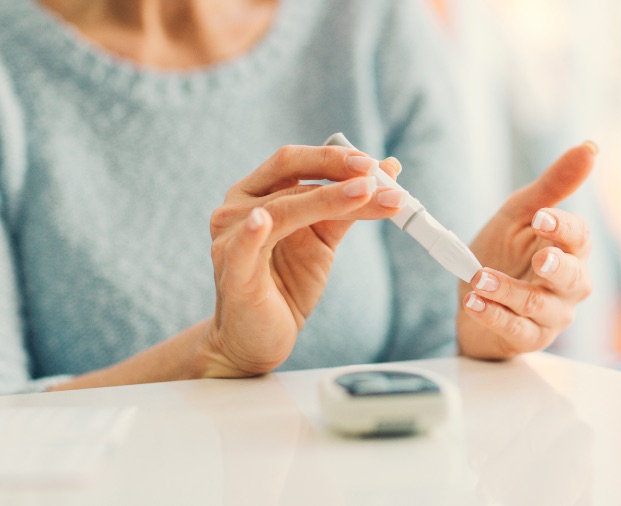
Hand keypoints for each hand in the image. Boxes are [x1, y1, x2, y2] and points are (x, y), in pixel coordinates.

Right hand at [202, 145, 404, 376]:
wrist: (258, 339)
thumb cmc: (286, 284)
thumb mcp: (323, 240)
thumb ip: (349, 207)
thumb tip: (389, 172)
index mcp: (257, 193)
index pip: (294, 161)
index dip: (333, 157)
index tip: (373, 164)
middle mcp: (237, 208)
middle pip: (289, 176)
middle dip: (334, 170)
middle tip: (373, 174)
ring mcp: (230, 238)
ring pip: (282, 209)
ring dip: (328, 200)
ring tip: (366, 194)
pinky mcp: (232, 272)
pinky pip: (243, 247)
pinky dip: (252, 232)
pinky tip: (263, 220)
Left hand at [457, 143, 595, 358]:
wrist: (475, 297)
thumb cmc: (505, 253)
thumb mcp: (521, 213)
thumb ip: (553, 185)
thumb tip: (590, 147)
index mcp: (571, 250)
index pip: (579, 238)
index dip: (563, 228)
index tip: (541, 217)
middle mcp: (569, 285)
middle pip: (575, 278)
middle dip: (557, 268)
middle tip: (540, 259)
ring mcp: (551, 315)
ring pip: (540, 306)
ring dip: (510, 291)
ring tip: (480, 278)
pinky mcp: (527, 337)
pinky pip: (515, 328)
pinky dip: (493, 315)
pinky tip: (474, 302)